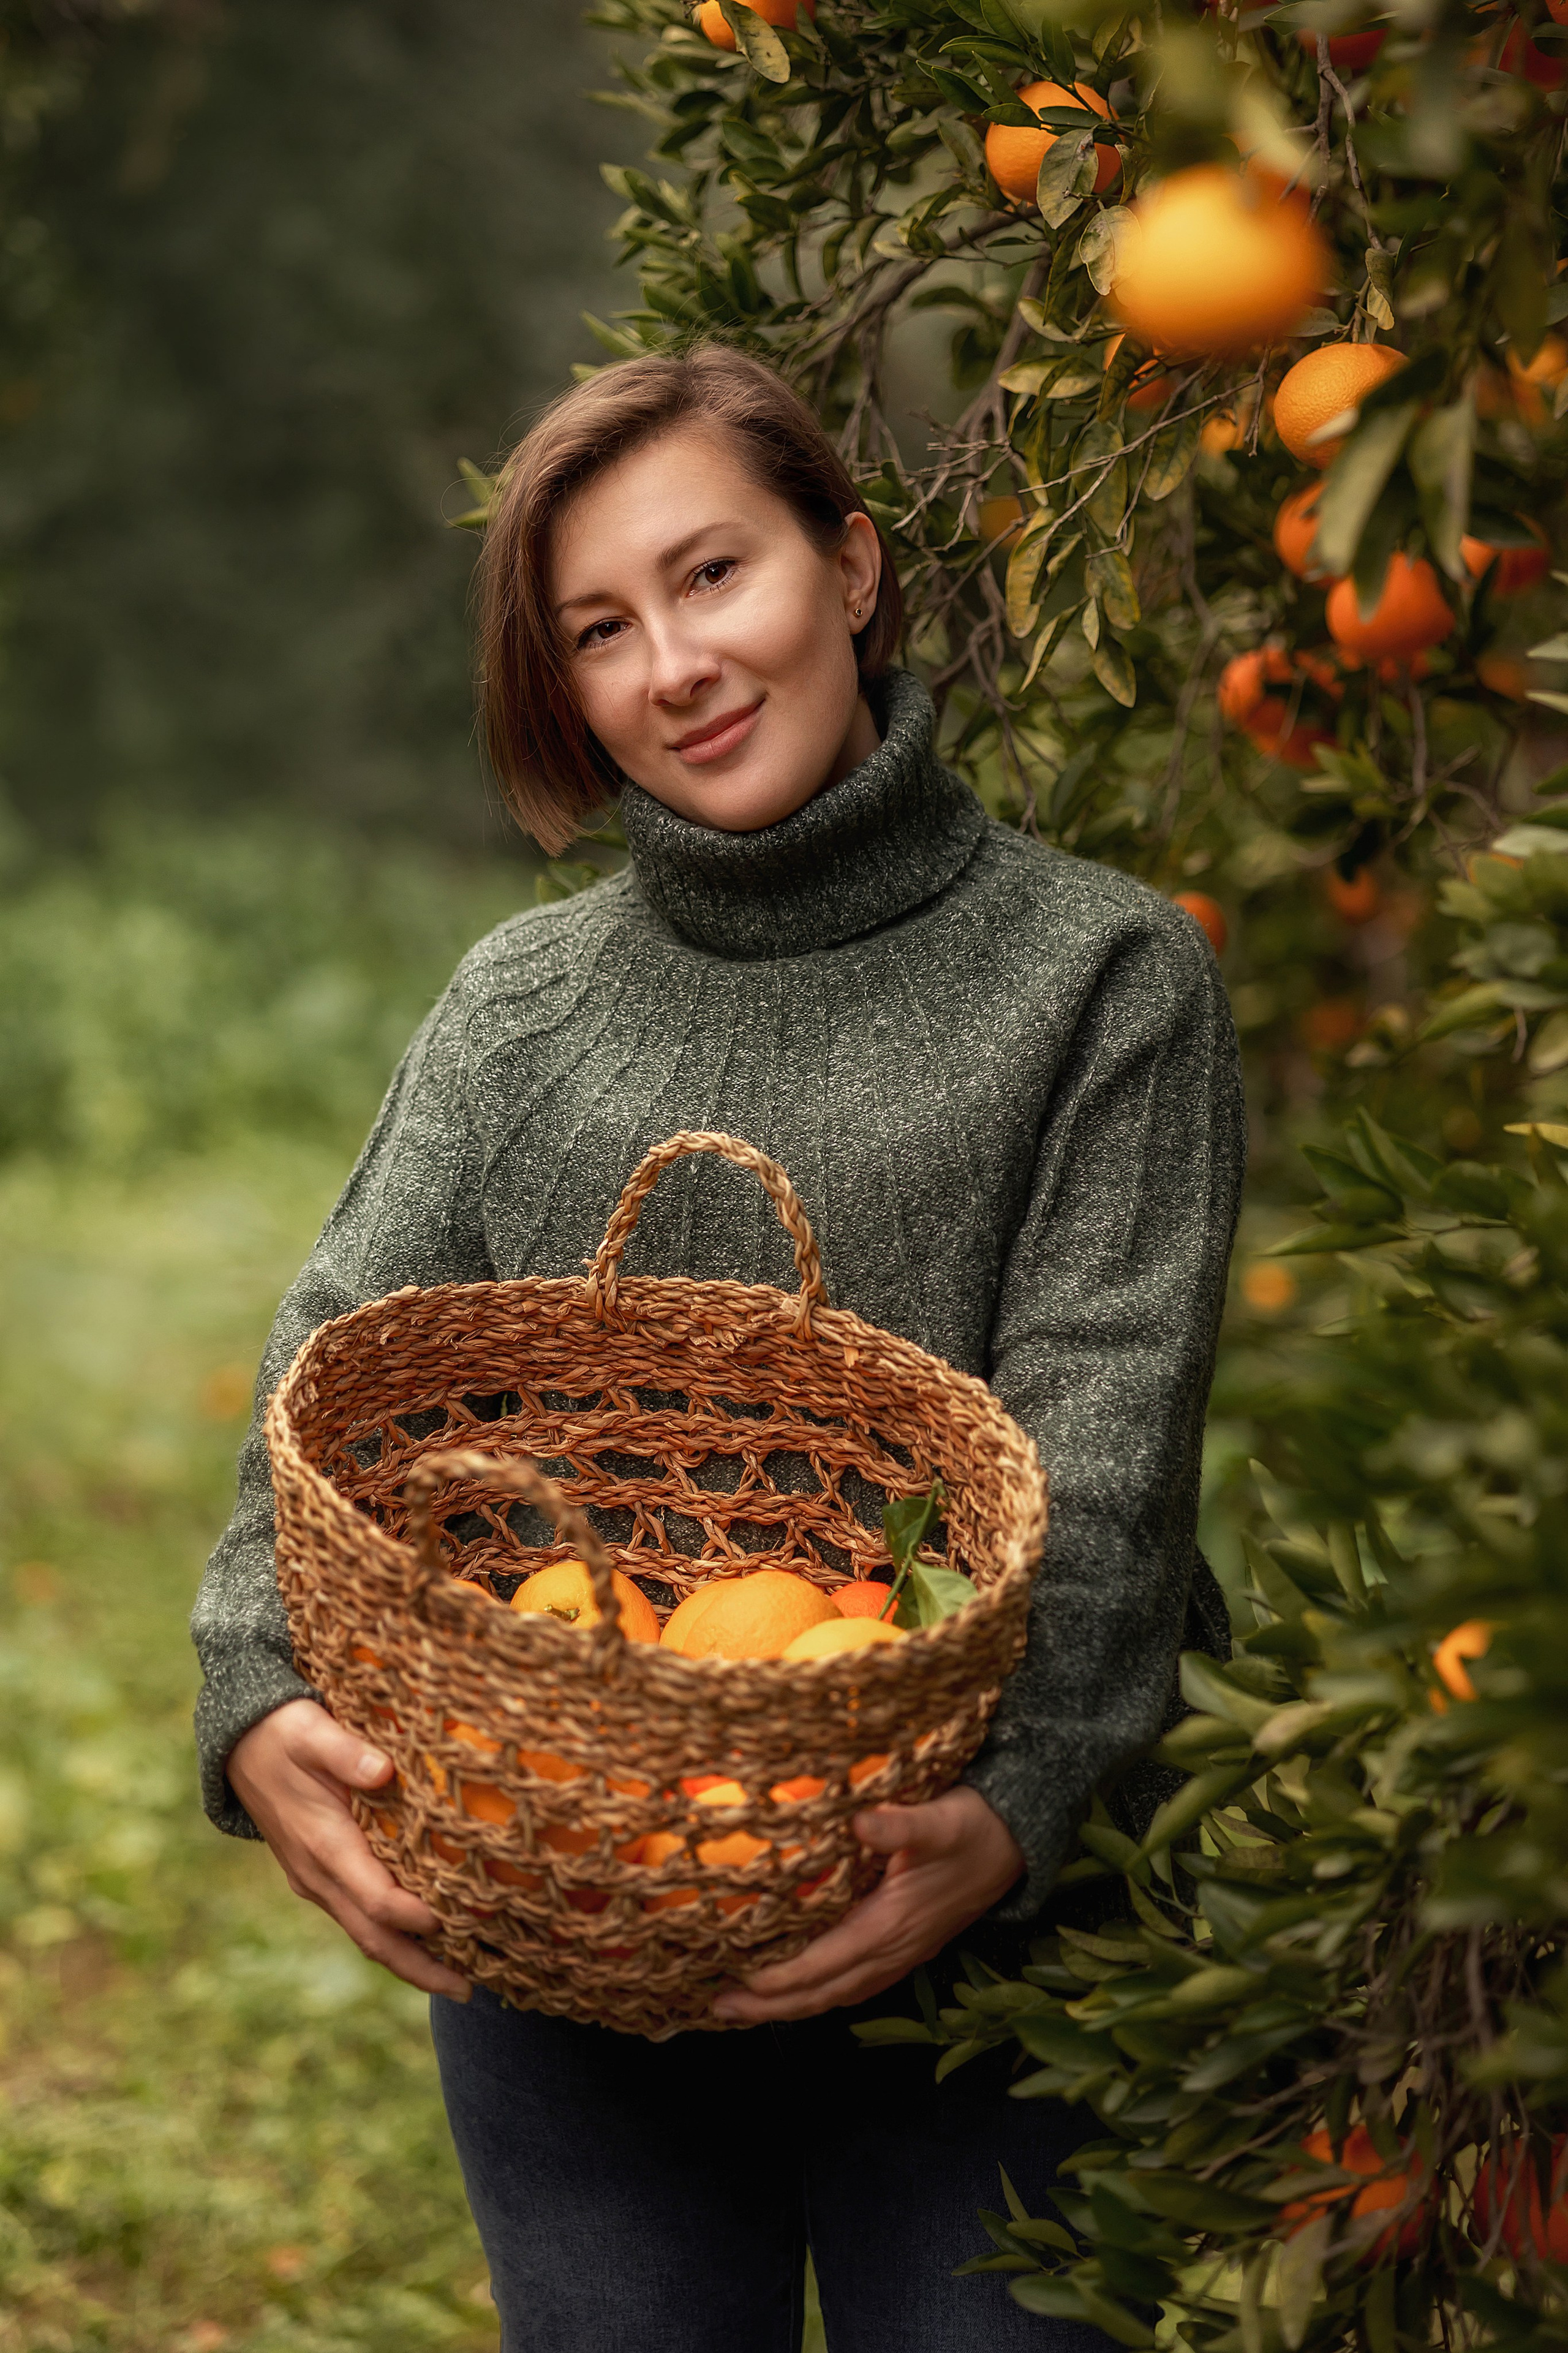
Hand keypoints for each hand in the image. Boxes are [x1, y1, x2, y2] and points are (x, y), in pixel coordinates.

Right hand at [228, 1697, 468, 2000]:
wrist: (239, 1744)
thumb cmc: (285, 1733)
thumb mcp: (313, 1732)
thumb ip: (347, 1753)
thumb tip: (384, 1771)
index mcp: (324, 1845)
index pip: (375, 1899)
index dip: (415, 1916)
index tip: (457, 1922)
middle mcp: (319, 1874)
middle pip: (373, 1937)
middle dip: (419, 1968)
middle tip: (467, 1992)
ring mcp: (316, 1880)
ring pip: (364, 1933)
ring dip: (408, 1961)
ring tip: (457, 1980)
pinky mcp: (319, 1875)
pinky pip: (358, 1917)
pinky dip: (391, 1937)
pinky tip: (423, 1940)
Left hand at [712, 1786, 1022, 2024]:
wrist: (1016, 1843)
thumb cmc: (973, 1828)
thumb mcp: (940, 1819)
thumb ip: (900, 1824)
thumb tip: (858, 1820)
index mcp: (893, 1923)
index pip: (827, 1961)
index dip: (782, 1977)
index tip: (739, 1982)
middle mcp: (894, 1950)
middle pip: (824, 1991)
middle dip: (771, 2005)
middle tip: (717, 2008)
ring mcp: (902, 1955)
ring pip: (837, 1993)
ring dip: (790, 2006)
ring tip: (742, 2008)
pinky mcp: (906, 1949)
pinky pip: (854, 1985)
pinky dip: (819, 1995)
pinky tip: (799, 1993)